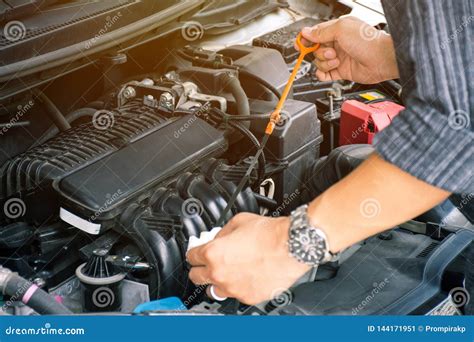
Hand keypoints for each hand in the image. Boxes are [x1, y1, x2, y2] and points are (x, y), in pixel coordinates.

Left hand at [187, 213, 309, 304]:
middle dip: (200, 268)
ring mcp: (234, 289)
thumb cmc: (270, 234)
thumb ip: (222, 233)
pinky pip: (236, 294)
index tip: (198, 251)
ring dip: (217, 281)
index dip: (195, 252)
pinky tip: (246, 276)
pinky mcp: (249, 297)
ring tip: (228, 272)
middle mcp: (220, 274)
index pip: (191, 256)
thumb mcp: (238, 222)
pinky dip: (238, 287)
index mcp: (213, 254)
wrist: (293, 246)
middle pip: (196, 277)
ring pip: (214, 290)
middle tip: (209, 262)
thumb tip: (217, 238)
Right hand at [297, 17, 398, 83]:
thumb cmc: (367, 41)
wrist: (380, 59)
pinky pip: (324, 74)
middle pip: (315, 49)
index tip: (300, 44)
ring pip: (319, 62)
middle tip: (329, 51)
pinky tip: (328, 71)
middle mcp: (336, 43)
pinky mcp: (340, 71)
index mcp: (336, 30)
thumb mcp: (341, 30)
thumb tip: (306, 32)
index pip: (315, 34)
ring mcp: (338, 58)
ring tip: (336, 60)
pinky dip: (323, 74)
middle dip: (319, 52)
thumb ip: (321, 32)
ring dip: (325, 62)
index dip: (306, 39)